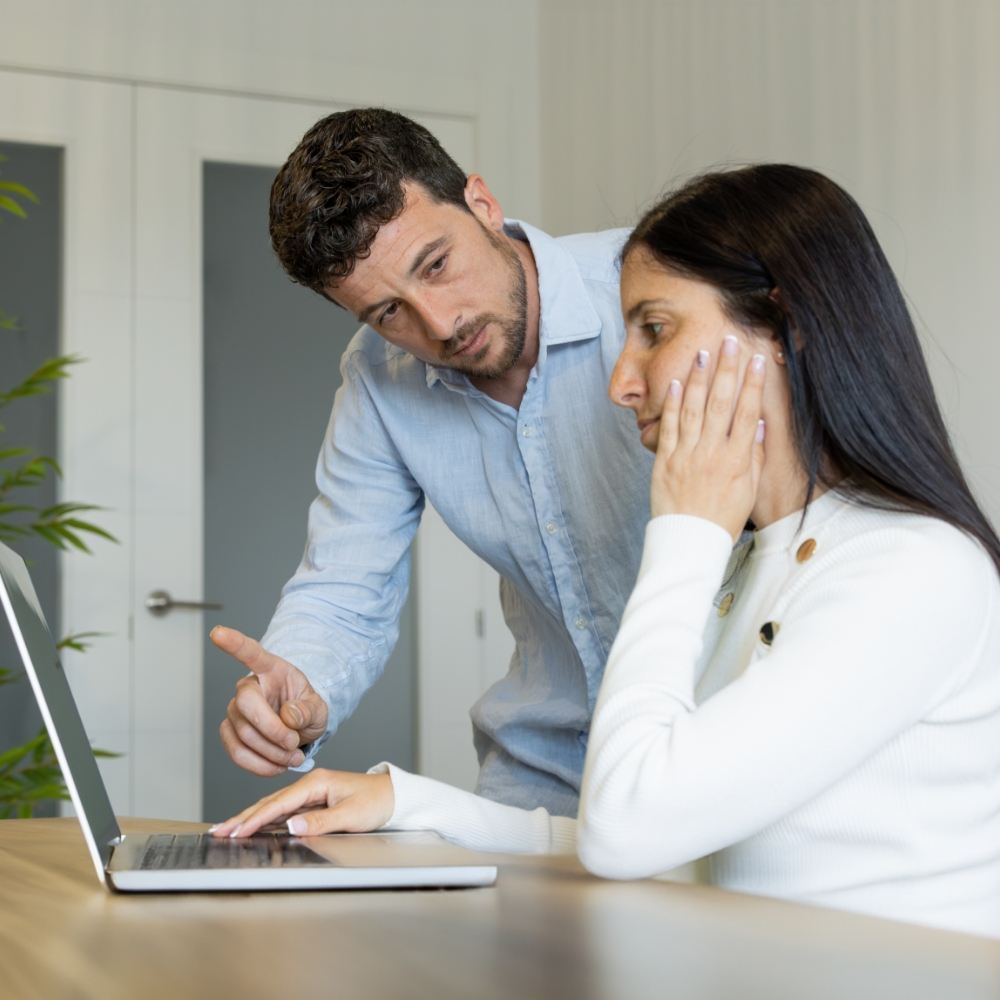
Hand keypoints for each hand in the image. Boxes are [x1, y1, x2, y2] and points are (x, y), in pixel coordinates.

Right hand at [208, 769, 393, 837]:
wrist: (395, 796)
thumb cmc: (377, 802)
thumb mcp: (352, 814)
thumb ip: (321, 821)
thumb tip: (292, 827)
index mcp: (316, 783)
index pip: (279, 803)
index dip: (255, 818)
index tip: (236, 831)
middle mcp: (310, 786)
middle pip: (270, 803)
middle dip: (243, 818)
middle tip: (218, 830)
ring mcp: (311, 794)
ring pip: (274, 807)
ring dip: (250, 818)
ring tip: (227, 829)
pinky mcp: (314, 803)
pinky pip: (284, 812)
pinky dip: (266, 820)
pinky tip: (254, 827)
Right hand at [211, 626, 328, 776]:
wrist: (301, 729)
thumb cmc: (306, 710)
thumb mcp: (318, 707)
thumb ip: (307, 710)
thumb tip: (289, 716)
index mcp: (271, 670)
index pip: (250, 652)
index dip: (233, 643)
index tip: (218, 633)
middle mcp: (248, 688)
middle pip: (247, 707)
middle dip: (273, 732)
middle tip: (294, 743)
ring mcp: (236, 712)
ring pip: (243, 736)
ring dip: (270, 754)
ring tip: (292, 758)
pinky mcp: (231, 734)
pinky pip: (237, 753)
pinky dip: (259, 765)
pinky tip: (276, 765)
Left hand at [650, 334, 765, 541]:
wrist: (690, 542)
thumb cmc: (721, 519)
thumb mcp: (748, 490)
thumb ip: (754, 456)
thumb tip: (759, 425)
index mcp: (737, 460)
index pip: (748, 413)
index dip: (753, 384)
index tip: (757, 359)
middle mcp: (712, 453)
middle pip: (722, 403)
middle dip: (727, 370)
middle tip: (730, 342)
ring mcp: (686, 455)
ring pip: (694, 409)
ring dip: (699, 379)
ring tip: (703, 353)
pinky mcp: (664, 461)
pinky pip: (669, 427)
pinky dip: (672, 404)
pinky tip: (677, 384)